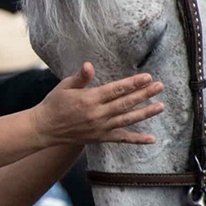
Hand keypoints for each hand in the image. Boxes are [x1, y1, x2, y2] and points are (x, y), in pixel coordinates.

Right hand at [30, 63, 162, 146]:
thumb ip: (80, 78)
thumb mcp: (64, 86)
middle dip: (144, 94)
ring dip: (145, 113)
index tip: (147, 77)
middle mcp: (97, 114)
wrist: (45, 128)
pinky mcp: (100, 138)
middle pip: (125, 103)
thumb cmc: (54, 104)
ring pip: (127, 119)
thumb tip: (89, 65)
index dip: (133, 83)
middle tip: (160, 86)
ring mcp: (100, 128)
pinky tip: (152, 139)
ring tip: (160, 106)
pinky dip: (137, 140)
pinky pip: (121, 139)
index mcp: (89, 99)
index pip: (116, 90)